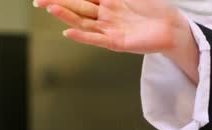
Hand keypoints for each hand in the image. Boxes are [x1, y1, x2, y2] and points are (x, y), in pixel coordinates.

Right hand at [33, 0, 187, 53]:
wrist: (172, 27)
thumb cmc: (154, 9)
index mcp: (107, 1)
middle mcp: (105, 15)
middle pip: (77, 6)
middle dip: (57, 2)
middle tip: (39, 0)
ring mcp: (109, 29)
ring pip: (83, 22)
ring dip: (67, 16)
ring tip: (51, 8)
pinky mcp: (116, 42)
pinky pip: (96, 39)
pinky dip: (82, 36)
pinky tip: (68, 32)